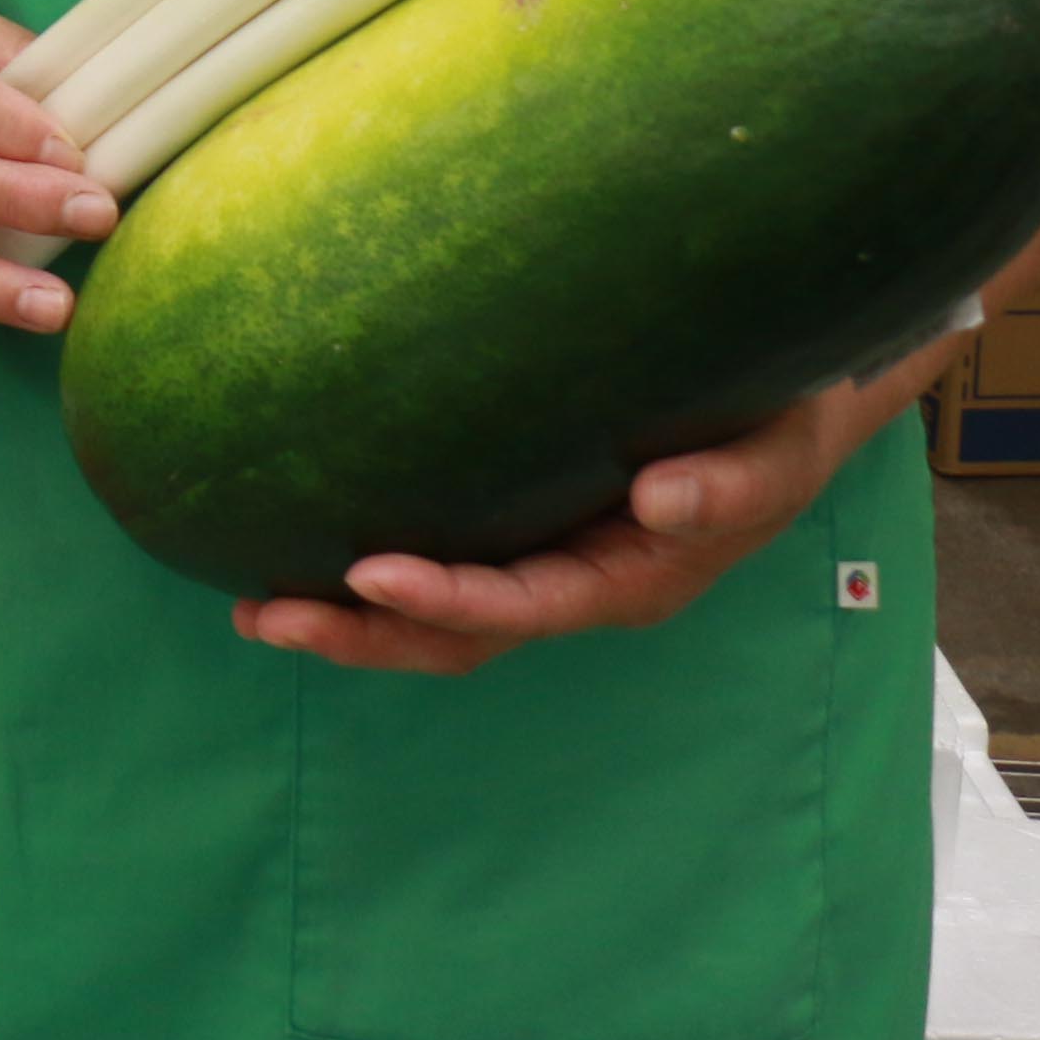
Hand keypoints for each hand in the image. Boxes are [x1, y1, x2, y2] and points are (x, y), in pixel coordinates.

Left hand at [236, 376, 885, 672]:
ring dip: (346, 617)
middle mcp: (573, 581)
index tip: (366, 574)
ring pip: (436, 614)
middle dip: (362, 633)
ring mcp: (541, 558)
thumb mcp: (774, 456)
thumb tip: (655, 500)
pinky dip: (368, 569)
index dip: (444, 601)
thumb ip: (726, 485)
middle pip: (458, 634)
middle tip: (264, 614)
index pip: (520, 605)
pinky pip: (439, 558)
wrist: (787, 405)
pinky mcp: (517, 519)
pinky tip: (291, 540)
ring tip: (252, 604)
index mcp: (627, 577)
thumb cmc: (778, 425)